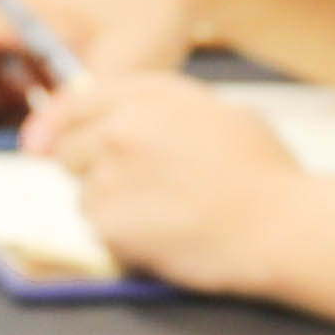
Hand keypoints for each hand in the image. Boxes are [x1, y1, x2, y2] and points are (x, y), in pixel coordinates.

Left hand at [38, 72, 299, 290]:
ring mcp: (109, 178)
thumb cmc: (264, 172)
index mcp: (146, 97)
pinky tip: (163, 236)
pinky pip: (99, 230)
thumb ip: (164, 109)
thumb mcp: (218, 111)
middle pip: (68, 150)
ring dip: (110, 206)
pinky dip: (121, 237)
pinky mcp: (108, 225)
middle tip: (137, 187)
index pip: (76, 104)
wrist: (278, 225)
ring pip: (83, 194)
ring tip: (164, 214)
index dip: (64, 125)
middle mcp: (119, 129)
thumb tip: (135, 118)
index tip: (55, 141)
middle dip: (91, 168)